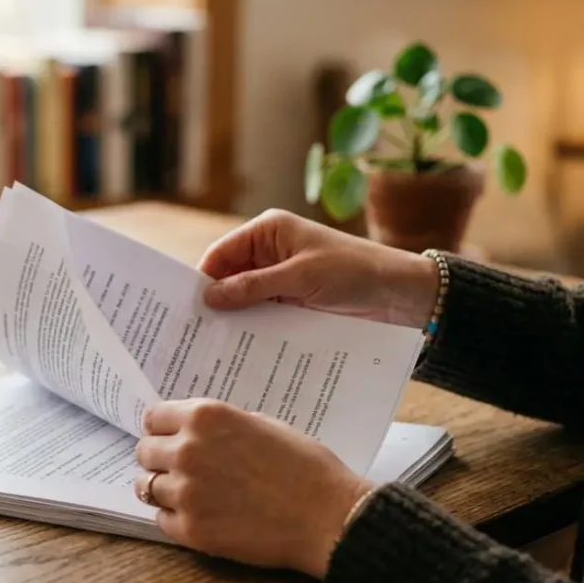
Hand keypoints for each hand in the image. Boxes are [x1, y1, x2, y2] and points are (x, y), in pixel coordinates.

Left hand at [133, 399, 374, 577]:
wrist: (327, 516)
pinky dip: (175, 518)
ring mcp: (186, 492)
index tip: (167, 437)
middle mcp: (187, 451)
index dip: (161, 429)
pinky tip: (200, 515)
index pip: (153, 417)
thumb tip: (197, 432)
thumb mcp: (262, 425)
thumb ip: (222, 426)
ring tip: (190, 493)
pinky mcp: (191, 530)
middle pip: (145, 452)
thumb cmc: (305, 467)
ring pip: (147, 487)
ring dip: (164, 488)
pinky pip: (162, 520)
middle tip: (181, 468)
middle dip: (160, 459)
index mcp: (205, 417)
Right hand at [198, 209, 439, 327]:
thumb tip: (209, 296)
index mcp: (268, 232)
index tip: (183, 308)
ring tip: (209, 347)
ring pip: (245, 300)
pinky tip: (240, 350)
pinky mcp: (292, 303)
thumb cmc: (354, 271)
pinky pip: (263, 316)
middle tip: (190, 333)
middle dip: (214, 302)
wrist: (401, 294)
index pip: (221, 254)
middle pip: (229, 278)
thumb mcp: (301, 277)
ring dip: (234, 320)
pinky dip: (253, 330)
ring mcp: (281, 280)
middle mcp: (270, 253)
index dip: (201, 279)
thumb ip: (254, 286)